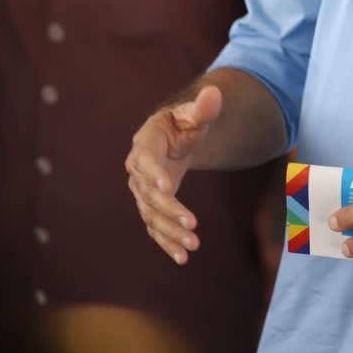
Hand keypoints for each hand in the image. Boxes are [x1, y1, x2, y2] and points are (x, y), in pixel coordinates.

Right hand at [125, 85, 223, 264]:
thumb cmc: (183, 123)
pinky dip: (167, 243)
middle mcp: (139, 171)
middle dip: (170, 211)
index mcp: (146, 144)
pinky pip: (155, 228)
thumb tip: (214, 94)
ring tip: (193, 246)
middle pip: (149, 195)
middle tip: (193, 225)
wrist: (172, 140)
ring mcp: (143, 192)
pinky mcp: (151, 208)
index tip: (168, 188)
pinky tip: (182, 258)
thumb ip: (203, 108)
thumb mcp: (193, 114)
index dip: (155, 174)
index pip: (146, 161)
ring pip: (152, 216)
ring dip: (170, 232)